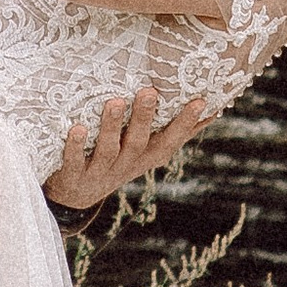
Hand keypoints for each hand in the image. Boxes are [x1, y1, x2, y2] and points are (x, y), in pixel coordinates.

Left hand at [44, 88, 210, 209]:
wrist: (75, 194)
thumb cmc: (116, 159)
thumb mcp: (146, 149)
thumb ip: (174, 131)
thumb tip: (213, 108)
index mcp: (144, 158)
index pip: (168, 141)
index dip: (185, 124)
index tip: (200, 101)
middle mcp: (125, 166)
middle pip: (138, 143)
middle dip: (144, 118)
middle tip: (149, 91)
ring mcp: (99, 173)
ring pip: (108, 150)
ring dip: (111, 127)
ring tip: (114, 101)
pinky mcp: (73, 178)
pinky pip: (73, 162)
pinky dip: (74, 146)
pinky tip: (77, 128)